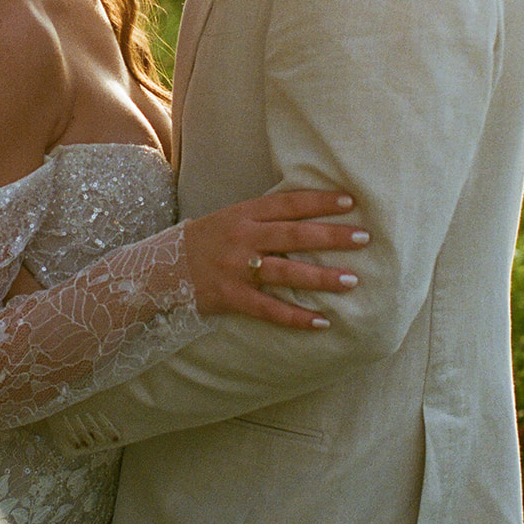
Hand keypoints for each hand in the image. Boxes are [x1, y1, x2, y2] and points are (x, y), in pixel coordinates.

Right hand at [183, 190, 368, 329]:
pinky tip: (321, 321)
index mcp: (243, 213)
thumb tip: (308, 213)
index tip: (351, 201)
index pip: (288, 203)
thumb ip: (263, 217)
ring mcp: (235, 268)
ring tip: (352, 281)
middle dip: (332, 236)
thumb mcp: (229, 218)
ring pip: (286, 272)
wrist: (159, 268)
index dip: (320, 201)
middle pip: (294, 235)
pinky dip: (296, 317)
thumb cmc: (204, 241)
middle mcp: (241, 237)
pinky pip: (269, 309)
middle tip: (364, 238)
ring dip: (322, 277)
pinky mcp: (230, 297)